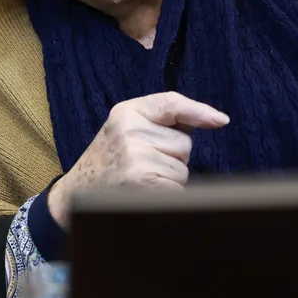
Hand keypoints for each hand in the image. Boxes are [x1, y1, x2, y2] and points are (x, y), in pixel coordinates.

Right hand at [48, 91, 229, 227]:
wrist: (76, 193)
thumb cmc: (109, 161)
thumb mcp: (125, 129)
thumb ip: (158, 121)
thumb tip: (212, 119)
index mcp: (126, 112)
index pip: (170, 103)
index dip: (198, 111)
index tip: (220, 120)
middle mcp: (130, 131)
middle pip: (184, 143)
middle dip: (173, 156)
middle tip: (143, 163)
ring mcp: (136, 157)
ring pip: (183, 168)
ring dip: (170, 177)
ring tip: (141, 178)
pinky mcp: (142, 183)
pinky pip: (178, 188)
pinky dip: (170, 195)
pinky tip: (147, 193)